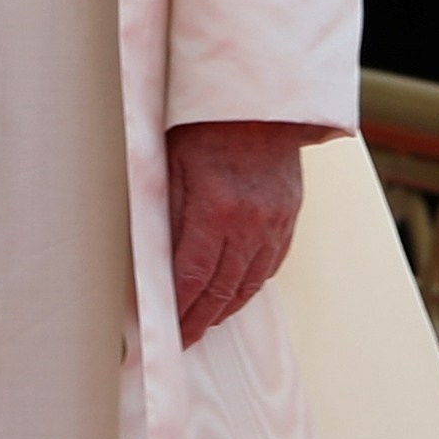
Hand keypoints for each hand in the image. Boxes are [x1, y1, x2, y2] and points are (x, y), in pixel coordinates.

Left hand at [167, 119, 330, 344]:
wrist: (261, 100)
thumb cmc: (205, 124)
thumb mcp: (171, 164)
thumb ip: (164, 214)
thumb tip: (149, 263)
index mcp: (215, 209)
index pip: (191, 278)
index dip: (177, 310)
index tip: (165, 330)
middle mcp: (249, 223)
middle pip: (222, 290)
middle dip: (200, 320)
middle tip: (183, 338)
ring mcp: (274, 223)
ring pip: (249, 284)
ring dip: (226, 308)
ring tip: (205, 322)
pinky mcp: (289, 217)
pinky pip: (270, 265)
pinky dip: (250, 285)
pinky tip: (235, 293)